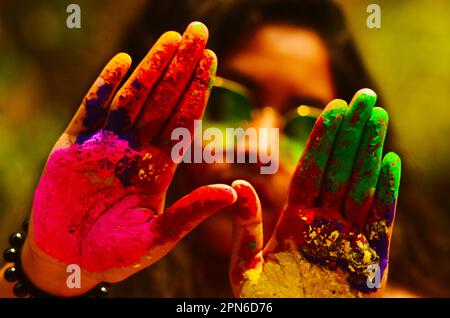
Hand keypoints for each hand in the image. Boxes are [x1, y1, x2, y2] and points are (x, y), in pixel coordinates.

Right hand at [23, 22, 235, 295]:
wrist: (68, 262)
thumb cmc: (114, 256)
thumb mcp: (157, 237)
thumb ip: (190, 213)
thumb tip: (230, 192)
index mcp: (158, 169)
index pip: (183, 120)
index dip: (197, 90)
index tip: (213, 61)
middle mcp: (135, 150)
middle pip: (163, 100)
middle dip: (180, 67)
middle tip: (198, 33)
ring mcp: (105, 145)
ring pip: (132, 98)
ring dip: (151, 68)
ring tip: (170, 39)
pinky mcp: (73, 147)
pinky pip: (91, 110)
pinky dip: (105, 85)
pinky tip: (123, 62)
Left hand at [230, 89, 400, 296]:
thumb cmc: (268, 304)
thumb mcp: (247, 268)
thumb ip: (246, 228)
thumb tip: (238, 186)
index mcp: (296, 220)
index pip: (311, 170)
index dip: (322, 139)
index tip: (332, 108)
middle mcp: (324, 222)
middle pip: (340, 170)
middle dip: (351, 133)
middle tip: (364, 96)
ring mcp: (348, 238)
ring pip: (361, 185)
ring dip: (370, 151)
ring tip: (378, 116)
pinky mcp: (371, 260)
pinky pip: (380, 220)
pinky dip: (387, 192)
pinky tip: (391, 161)